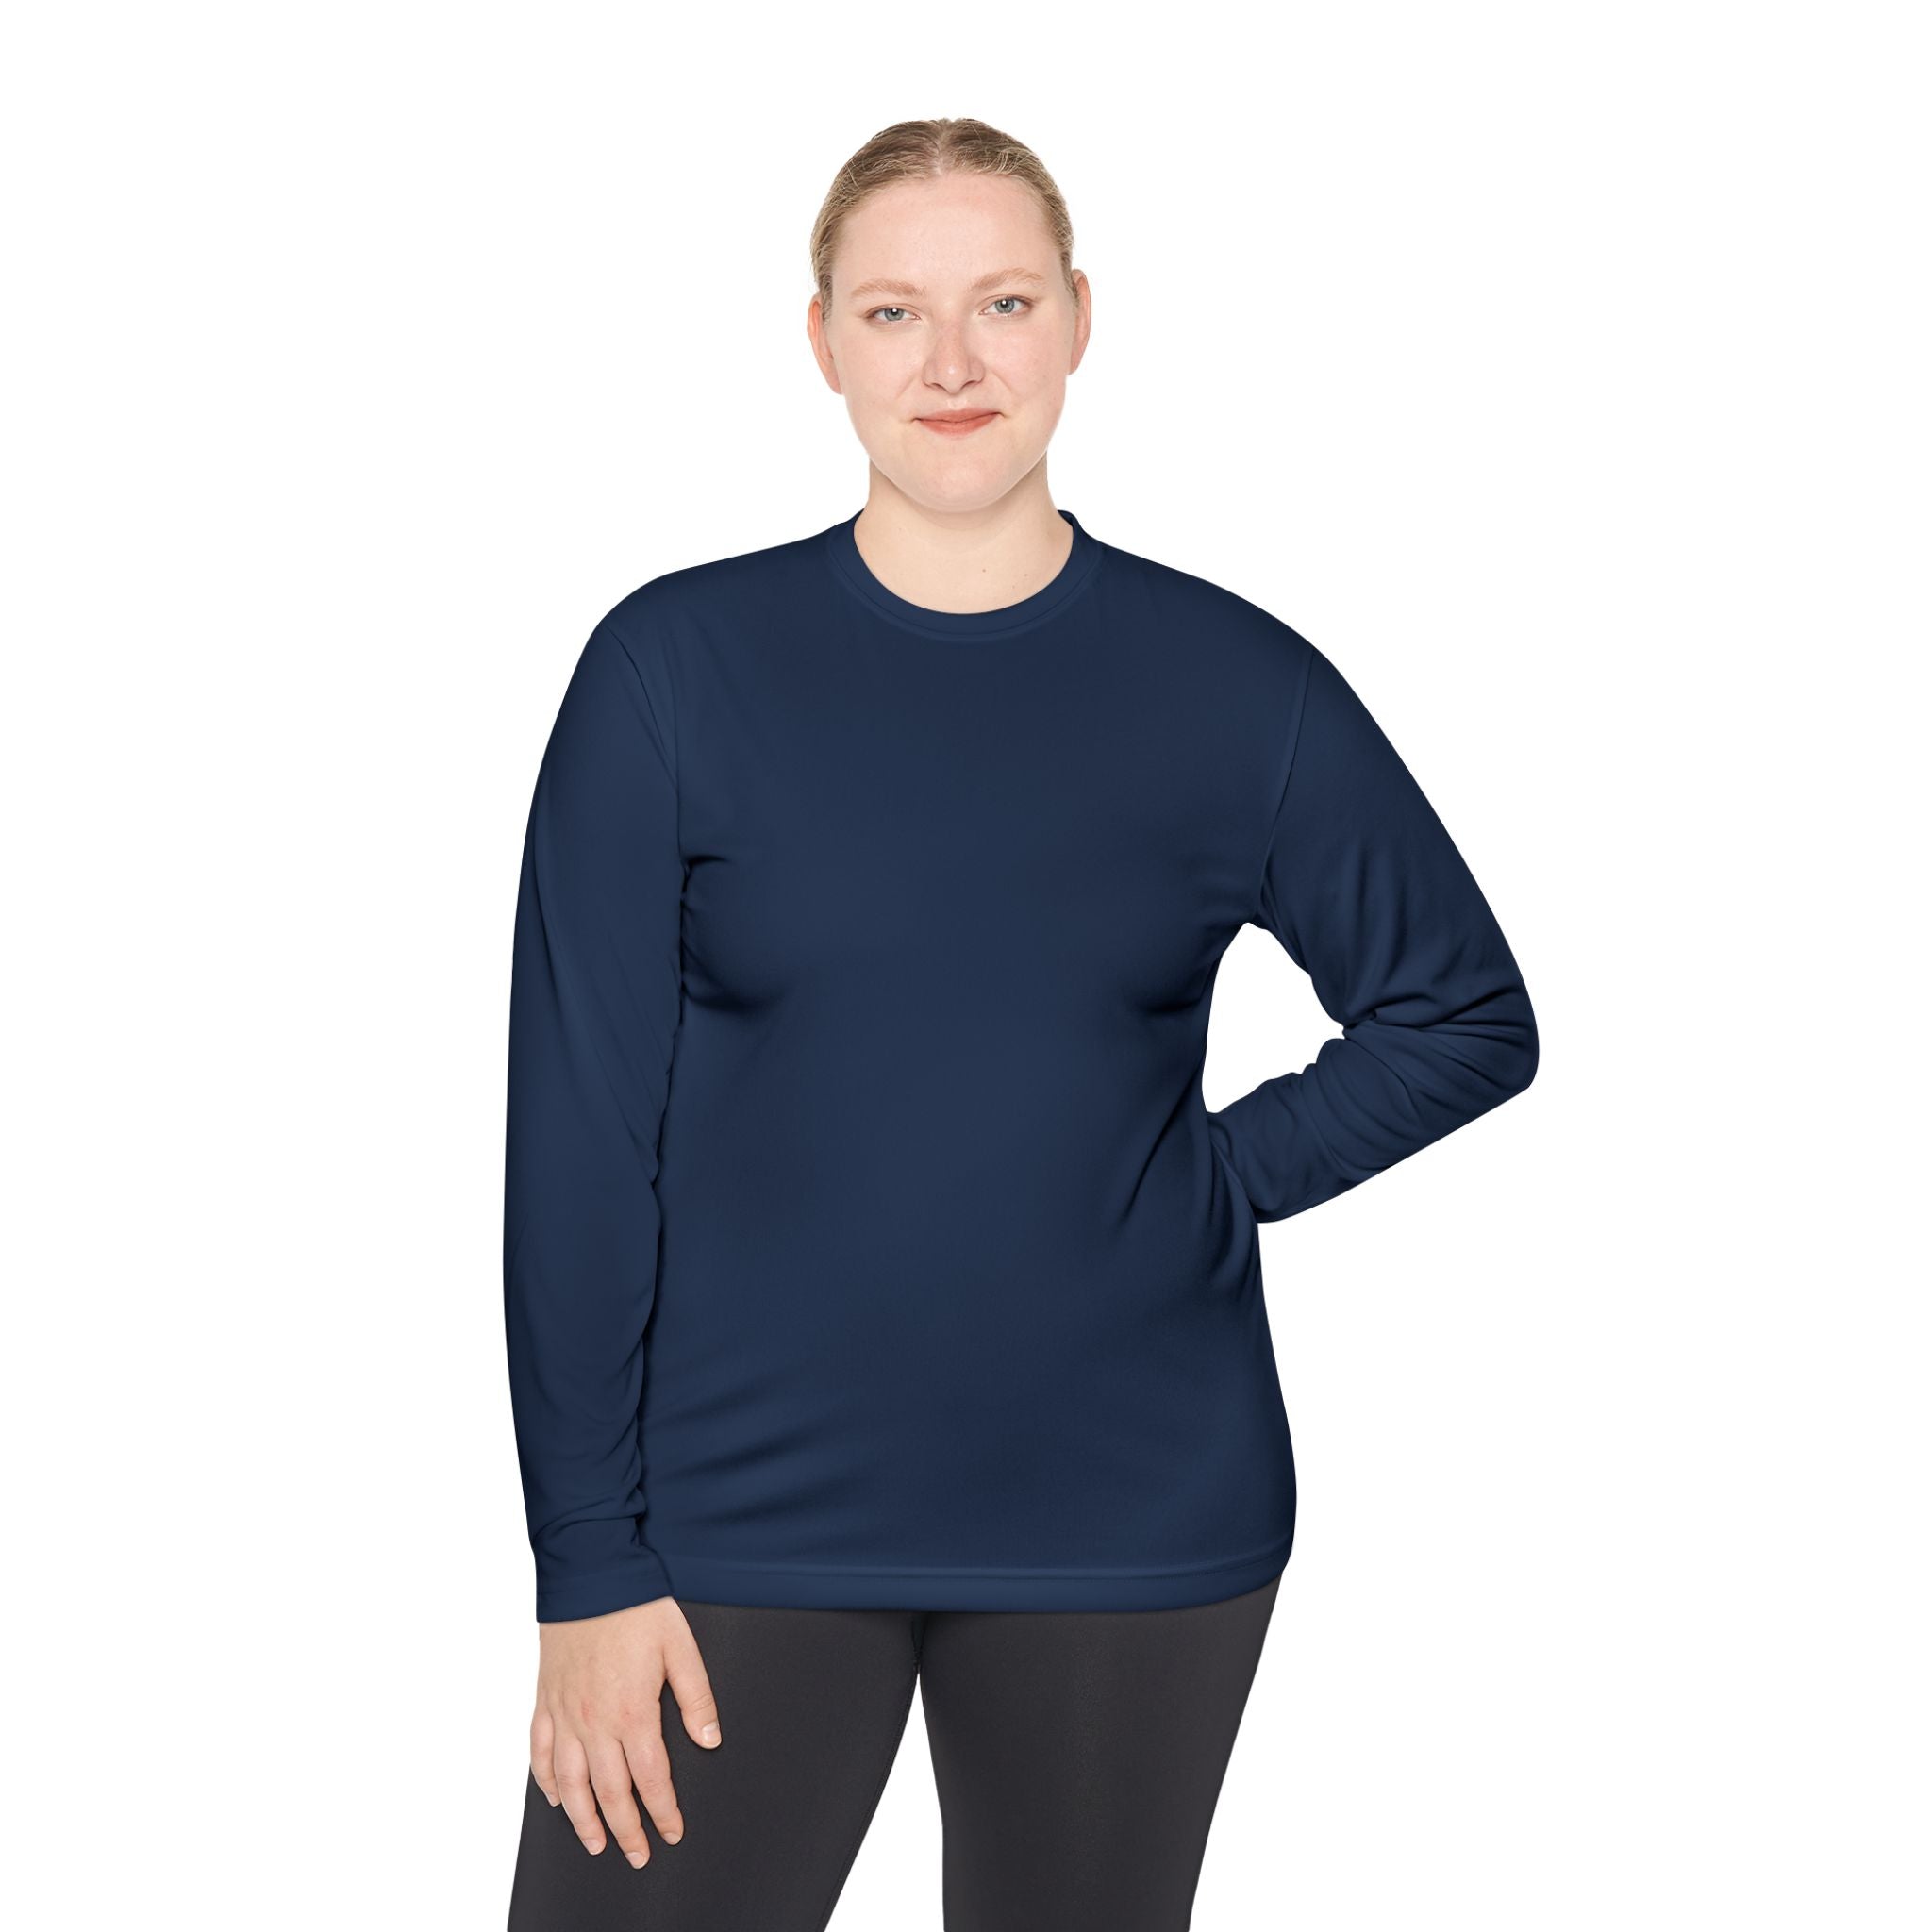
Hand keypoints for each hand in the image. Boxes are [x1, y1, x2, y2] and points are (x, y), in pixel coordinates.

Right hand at [530, 1595, 722, 1866]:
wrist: (590, 1575)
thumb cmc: (637, 1608)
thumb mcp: (681, 1648)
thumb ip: (696, 1698)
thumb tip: (709, 1740)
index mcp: (633, 1713)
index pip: (651, 1779)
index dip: (663, 1812)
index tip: (671, 1833)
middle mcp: (594, 1722)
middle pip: (610, 1793)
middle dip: (626, 1830)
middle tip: (637, 1855)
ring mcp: (565, 1714)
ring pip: (570, 1783)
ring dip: (584, 1819)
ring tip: (596, 1843)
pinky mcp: (545, 1700)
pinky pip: (538, 1752)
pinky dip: (545, 1781)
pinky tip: (556, 1797)